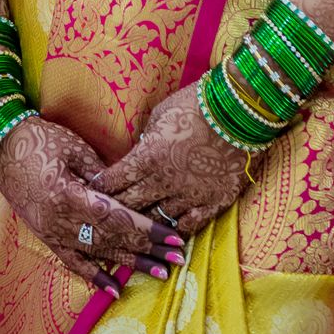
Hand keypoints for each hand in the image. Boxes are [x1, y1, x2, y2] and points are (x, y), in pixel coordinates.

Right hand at [0, 116, 185, 295]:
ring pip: (98, 254)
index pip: (117, 218)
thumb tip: (130, 190)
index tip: (174, 235)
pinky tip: (114, 290)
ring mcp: (51, 233)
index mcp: (68, 196)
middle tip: (178, 258)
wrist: (0, 147)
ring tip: (160, 272)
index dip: (148, 229)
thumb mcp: (75, 149)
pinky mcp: (45, 237)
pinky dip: (93, 277)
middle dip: (148, 250)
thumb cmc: (40, 139)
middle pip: (112, 240)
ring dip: (130, 264)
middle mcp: (60, 222)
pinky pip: (72, 262)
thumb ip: (102, 174)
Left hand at [92, 81, 257, 236]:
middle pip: (131, 206)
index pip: (114, 181)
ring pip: (158, 221)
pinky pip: (190, 226)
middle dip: (115, 211)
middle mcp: (166, 181)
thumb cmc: (197, 103)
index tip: (92, 193)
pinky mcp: (214, 202)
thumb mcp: (162, 115)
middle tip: (106, 216)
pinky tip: (169, 230)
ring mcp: (191, 195)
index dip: (100, 189)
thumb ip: (146, 140)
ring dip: (145, 224)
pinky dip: (177, 229)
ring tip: (134, 229)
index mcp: (149, 157)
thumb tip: (137, 155)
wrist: (241, 109)